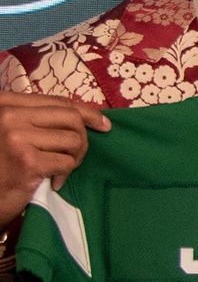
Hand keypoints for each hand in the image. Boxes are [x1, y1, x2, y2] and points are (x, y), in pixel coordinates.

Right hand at [0, 93, 110, 225]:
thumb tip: (92, 116)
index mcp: (5, 103)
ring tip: (58, 169)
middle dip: (83, 138)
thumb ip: (41, 119)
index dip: (86, 112)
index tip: (103, 124)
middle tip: (75, 156)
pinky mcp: (27, 161)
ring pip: (73, 140)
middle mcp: (7, 115)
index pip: (57, 101)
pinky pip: (67, 162)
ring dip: (74, 158)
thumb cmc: (2, 163)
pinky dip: (65, 174)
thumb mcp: (15, 132)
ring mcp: (16, 137)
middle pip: (70, 117)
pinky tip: (52, 181)